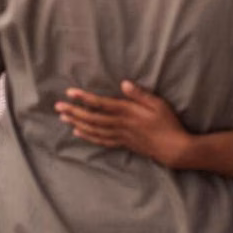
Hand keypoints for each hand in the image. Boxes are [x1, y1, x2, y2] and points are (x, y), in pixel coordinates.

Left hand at [55, 81, 190, 167]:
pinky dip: (88, 136)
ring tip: (63, 118)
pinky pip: (101, 140)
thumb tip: (123, 83)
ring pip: (93, 130)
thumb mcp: (158, 104)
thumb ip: (140, 94)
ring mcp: (120, 136)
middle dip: (74, 111)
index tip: (70, 92)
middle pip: (92, 118)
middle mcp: (120, 124)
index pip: (101, 104)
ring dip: (77, 123)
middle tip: (58, 107)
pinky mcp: (123, 144)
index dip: (84, 98)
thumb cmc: (168, 123)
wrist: (175, 149)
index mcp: (128, 112)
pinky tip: (78, 132)